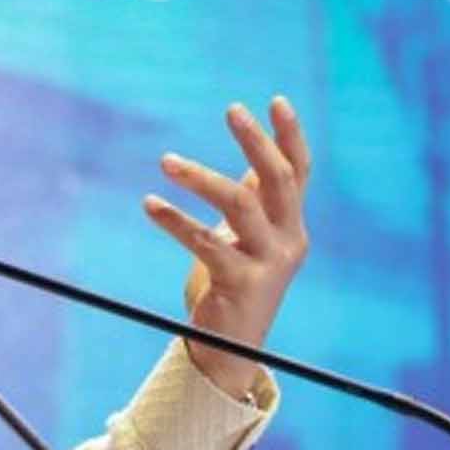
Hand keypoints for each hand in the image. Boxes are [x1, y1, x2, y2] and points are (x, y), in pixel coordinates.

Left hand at [143, 97, 310, 399]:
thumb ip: (255, 205)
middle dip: (256, 142)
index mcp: (291, 226)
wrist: (231, 348)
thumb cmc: (234, 284)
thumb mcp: (250, 241)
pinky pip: (204, 242)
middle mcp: (289, 241)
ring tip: (166, 160)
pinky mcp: (240, 283)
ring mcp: (268, 263)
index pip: (299, 172)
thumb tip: (251, 164)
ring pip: (239, 206)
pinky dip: (174, 220)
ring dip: (201, 177)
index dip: (290, 136)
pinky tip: (150, 205)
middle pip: (279, 181)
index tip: (277, 101)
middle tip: (232, 109)